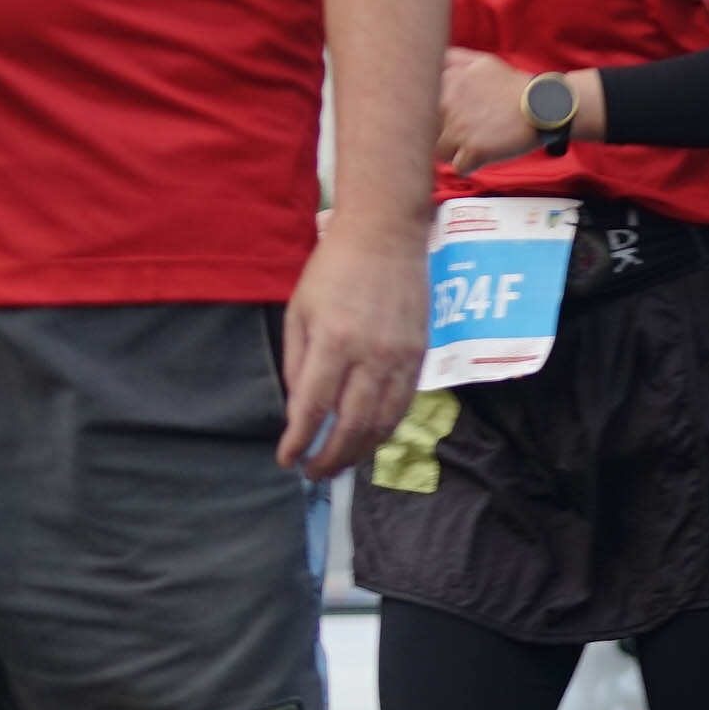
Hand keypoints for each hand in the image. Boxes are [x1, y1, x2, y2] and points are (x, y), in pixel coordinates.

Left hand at [280, 212, 429, 473]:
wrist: (386, 236)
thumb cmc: (333, 269)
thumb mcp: (300, 311)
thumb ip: (297, 362)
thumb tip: (300, 409)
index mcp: (333, 341)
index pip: (314, 407)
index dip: (299, 441)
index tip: (287, 460)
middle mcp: (371, 355)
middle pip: (352, 425)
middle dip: (330, 458)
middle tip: (312, 474)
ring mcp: (401, 357)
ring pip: (383, 423)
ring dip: (359, 452)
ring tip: (340, 465)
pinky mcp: (421, 355)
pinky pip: (404, 405)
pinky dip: (385, 430)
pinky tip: (369, 439)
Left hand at [438, 48, 539, 174]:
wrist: (544, 105)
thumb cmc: (513, 86)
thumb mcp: (481, 62)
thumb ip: (453, 60)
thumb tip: (432, 60)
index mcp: (447, 82)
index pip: (420, 106)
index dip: (435, 115)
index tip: (451, 117)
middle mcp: (447, 104)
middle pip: (428, 131)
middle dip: (445, 134)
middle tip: (469, 131)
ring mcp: (460, 128)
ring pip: (441, 152)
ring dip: (456, 151)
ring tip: (476, 142)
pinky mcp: (474, 150)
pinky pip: (459, 168)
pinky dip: (470, 165)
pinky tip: (484, 154)